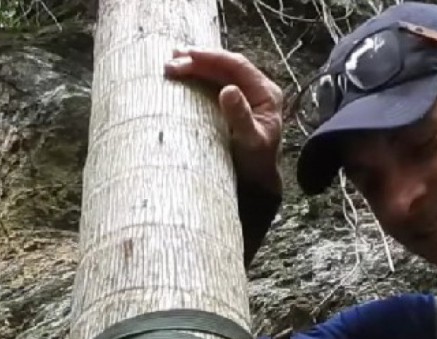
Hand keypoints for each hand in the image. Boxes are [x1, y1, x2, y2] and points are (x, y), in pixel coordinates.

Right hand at [164, 47, 284, 195]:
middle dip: (198, 61)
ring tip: (170, 64)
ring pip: (216, 74)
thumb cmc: (256, 164)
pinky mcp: (229, 106)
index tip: (189, 56)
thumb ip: (241, 116)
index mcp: (265, 93)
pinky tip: (179, 76)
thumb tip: (228, 89)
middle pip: (224, 67)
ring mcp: (243, 97)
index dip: (212, 58)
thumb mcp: (250, 142)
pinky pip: (212, 85)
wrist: (257, 184)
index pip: (237, 66)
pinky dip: (195, 79)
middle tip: (171, 63)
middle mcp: (256, 90)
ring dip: (194, 67)